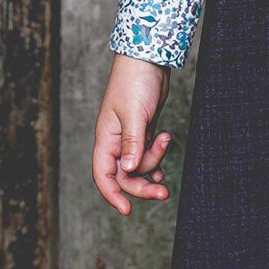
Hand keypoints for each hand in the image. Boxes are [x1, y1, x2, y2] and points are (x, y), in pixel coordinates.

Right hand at [93, 53, 172, 213]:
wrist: (149, 58)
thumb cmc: (135, 81)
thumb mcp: (134, 114)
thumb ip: (132, 143)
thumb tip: (127, 171)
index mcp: (106, 138)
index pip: (103, 175)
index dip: (112, 195)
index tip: (127, 210)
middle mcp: (116, 141)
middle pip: (125, 175)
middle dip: (143, 185)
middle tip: (164, 192)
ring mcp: (130, 136)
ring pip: (139, 165)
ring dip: (154, 164)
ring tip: (166, 141)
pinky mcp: (144, 130)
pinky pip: (147, 154)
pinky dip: (156, 157)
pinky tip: (165, 150)